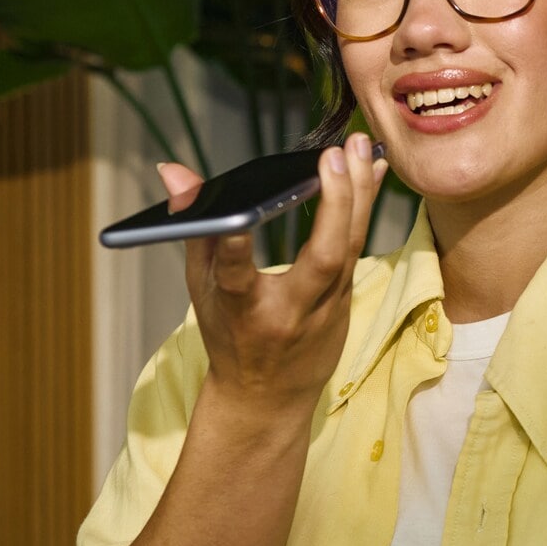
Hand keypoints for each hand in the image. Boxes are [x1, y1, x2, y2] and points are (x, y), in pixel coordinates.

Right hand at [157, 134, 389, 413]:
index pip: (236, 276)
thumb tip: (174, 170)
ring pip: (350, 248)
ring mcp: (324, 309)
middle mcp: (289, 312)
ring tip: (361, 146)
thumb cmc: (228, 335)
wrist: (268, 399)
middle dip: (333, 203)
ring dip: (358, 194)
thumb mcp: (201, 287)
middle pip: (322, 258)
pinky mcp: (345, 304)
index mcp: (242, 311)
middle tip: (335, 154)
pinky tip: (373, 168)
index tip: (236, 213)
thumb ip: (193, 227)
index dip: (233, 247)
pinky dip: (365, 206)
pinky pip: (360, 247)